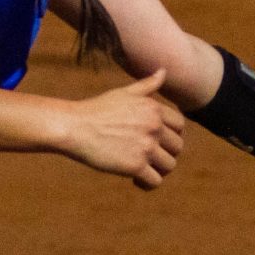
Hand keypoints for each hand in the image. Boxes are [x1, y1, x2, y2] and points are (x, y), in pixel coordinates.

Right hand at [68, 68, 184, 188]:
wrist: (74, 127)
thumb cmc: (97, 110)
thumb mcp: (124, 93)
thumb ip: (147, 85)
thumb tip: (163, 71)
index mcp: (154, 109)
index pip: (180, 125)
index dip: (170, 135)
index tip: (155, 140)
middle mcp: (154, 127)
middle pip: (177, 147)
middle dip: (164, 153)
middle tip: (147, 157)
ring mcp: (146, 147)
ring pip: (169, 166)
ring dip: (158, 170)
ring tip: (142, 170)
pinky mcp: (135, 166)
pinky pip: (155, 181)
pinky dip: (147, 184)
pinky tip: (135, 180)